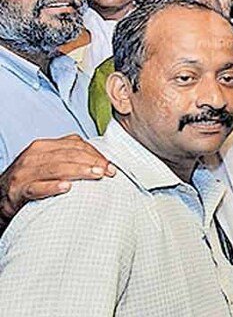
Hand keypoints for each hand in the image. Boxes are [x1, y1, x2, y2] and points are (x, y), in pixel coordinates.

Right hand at [0, 134, 114, 222]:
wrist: (0, 198)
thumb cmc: (31, 180)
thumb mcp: (48, 163)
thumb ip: (69, 158)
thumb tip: (102, 161)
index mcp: (43, 146)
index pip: (75, 145)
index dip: (96, 154)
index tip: (111, 166)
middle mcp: (33, 156)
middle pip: (68, 155)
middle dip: (92, 162)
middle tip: (109, 172)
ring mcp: (24, 173)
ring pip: (56, 168)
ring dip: (79, 171)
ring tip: (97, 175)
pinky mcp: (18, 191)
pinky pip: (37, 188)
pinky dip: (52, 186)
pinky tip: (67, 187)